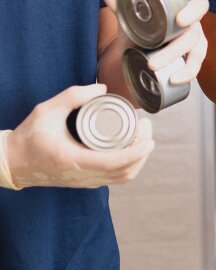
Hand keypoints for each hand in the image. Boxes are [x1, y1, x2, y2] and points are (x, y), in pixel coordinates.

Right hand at [0, 85, 154, 188]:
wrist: (14, 162)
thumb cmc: (29, 136)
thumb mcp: (47, 110)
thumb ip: (73, 96)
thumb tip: (102, 88)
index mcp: (75, 160)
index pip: (116, 162)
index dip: (138, 150)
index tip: (147, 133)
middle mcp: (84, 175)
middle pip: (127, 171)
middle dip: (143, 150)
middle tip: (146, 127)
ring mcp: (87, 181)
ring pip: (124, 177)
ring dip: (139, 159)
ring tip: (142, 136)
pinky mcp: (87, 181)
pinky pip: (116, 177)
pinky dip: (129, 164)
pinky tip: (131, 148)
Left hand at [100, 0, 209, 84]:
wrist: (141, 59)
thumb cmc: (139, 32)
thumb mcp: (127, 18)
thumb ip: (118, 2)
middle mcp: (189, 14)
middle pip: (199, 8)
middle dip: (192, 13)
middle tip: (178, 21)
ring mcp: (195, 34)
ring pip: (194, 40)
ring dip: (175, 52)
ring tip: (154, 63)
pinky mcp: (195, 55)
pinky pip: (196, 63)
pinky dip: (187, 72)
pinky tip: (175, 78)